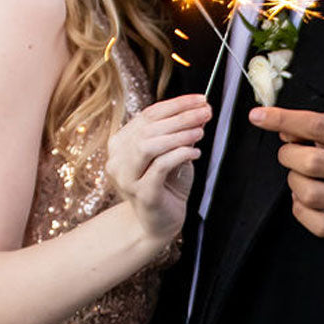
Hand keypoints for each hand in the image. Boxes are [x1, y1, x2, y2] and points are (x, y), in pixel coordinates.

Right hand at [107, 94, 211, 246]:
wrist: (158, 223)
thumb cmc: (166, 187)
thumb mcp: (173, 155)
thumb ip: (180, 135)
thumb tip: (198, 111)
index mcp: (122, 144)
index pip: (147, 115)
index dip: (175, 104)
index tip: (200, 99)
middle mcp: (118, 159)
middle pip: (148, 128)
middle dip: (181, 117)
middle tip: (206, 112)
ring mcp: (127, 177)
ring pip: (149, 145)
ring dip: (179, 135)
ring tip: (200, 131)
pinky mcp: (142, 193)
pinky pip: (160, 166)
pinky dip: (180, 155)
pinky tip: (195, 153)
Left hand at [248, 107, 323, 248]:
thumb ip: (320, 126)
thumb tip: (283, 130)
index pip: (319, 126)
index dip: (284, 119)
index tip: (259, 116)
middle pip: (311, 162)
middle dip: (289, 156)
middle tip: (291, 155)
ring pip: (308, 193)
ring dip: (294, 183)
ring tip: (301, 178)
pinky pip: (314, 221)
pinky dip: (299, 209)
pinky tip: (306, 200)